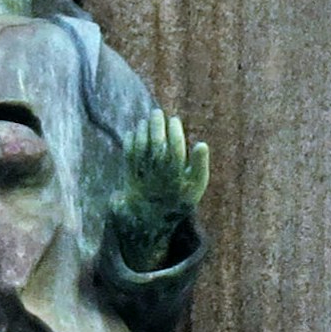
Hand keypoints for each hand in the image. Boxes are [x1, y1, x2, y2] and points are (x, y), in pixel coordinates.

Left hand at [118, 112, 208, 250]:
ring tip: (147, 120)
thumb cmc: (179, 197)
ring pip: (141, 148)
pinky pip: (128, 156)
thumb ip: (201, 165)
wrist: (154, 219)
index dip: (174, 131)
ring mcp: (143, 176)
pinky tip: (134, 131)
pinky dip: (130, 141)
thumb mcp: (196, 186)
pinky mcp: (129, 177)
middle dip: (156, 125)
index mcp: (177, 175)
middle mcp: (159, 175)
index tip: (175, 120)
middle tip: (157, 112)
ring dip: (142, 130)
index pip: (176, 149)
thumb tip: (202, 144)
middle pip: (156, 145)